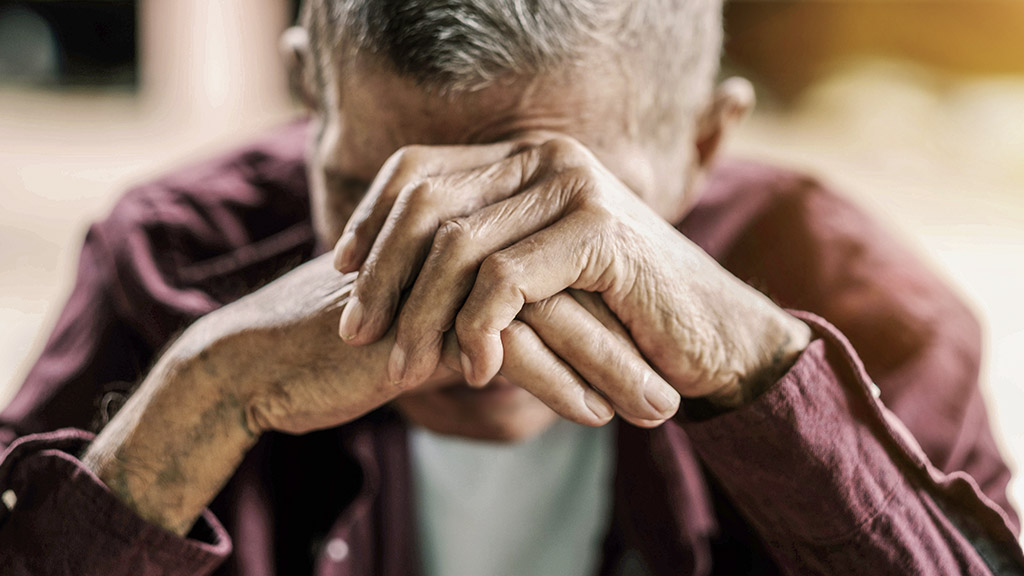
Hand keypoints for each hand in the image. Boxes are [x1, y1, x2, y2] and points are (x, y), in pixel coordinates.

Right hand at [83, 250, 666, 533]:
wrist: (259, 365)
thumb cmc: (343, 350)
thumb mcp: (425, 330)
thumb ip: (485, 326)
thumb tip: (550, 352)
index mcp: (462, 237)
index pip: (558, 267)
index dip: (611, 313)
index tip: (655, 355)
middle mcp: (456, 246)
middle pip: (567, 285)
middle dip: (628, 340)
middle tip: (679, 386)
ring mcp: (438, 278)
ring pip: (549, 315)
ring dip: (609, 366)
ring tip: (654, 411)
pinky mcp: (419, 320)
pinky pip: (508, 349)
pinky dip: (557, 384)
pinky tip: (592, 415)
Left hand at [335, 135, 809, 409]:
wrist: (712, 335)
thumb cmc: (617, 314)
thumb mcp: (535, 278)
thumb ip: (479, 256)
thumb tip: (385, 271)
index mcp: (526, 160)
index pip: (419, 170)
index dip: (370, 220)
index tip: (340, 271)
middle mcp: (546, 159)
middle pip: (426, 205)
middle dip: (380, 275)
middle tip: (356, 333)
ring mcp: (574, 189)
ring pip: (458, 247)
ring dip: (420, 316)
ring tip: (402, 368)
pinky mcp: (598, 231)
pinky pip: (506, 280)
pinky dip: (478, 329)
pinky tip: (474, 369)